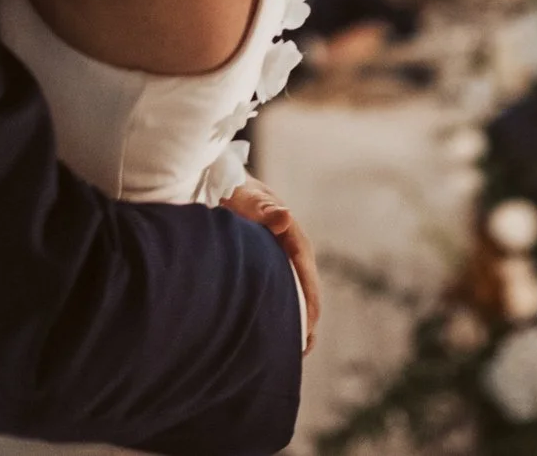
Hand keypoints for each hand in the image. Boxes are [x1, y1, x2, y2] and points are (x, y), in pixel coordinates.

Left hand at [221, 175, 319, 352]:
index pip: (308, 280)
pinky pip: (285, 294)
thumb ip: (264, 208)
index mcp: (295, 240)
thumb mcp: (248, 198)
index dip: (309, 308)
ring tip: (292, 352)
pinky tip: (275, 334)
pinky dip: (284, 313)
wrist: (227, 184)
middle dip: (306, 322)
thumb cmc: (237, 191)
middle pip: (308, 293)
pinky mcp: (274, 267)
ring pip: (297, 296)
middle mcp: (296, 253)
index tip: (306, 333)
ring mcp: (286, 261)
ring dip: (297, 321)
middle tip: (300, 352)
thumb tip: (284, 217)